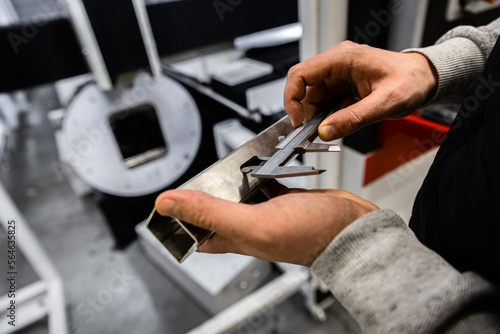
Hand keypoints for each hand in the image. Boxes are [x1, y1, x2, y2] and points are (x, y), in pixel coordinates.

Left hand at [155, 181, 378, 266]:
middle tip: (203, 173)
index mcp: (234, 238)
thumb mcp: (253, 223)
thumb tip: (168, 203)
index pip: (193, 231)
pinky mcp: (283, 199)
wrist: (353, 229)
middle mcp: (247, 227)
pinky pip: (262, 183)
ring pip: (238, 193)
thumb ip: (210, 212)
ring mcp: (265, 212)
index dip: (178, 216)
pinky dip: (259, 172)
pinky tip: (260, 163)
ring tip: (229, 165)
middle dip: (206, 189)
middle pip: (213, 208)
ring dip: (232, 178)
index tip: (169, 198)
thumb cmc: (312, 235)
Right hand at [284, 41, 437, 140]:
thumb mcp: (384, 103)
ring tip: (331, 129)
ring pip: (314, 97)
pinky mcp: (343, 85)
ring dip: (317, 116)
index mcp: (343, 58)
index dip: (292, 99)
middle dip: (306, 112)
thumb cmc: (411, 81)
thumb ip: (353, 119)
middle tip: (313, 133)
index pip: (301, 74)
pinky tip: (338, 123)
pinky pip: (326, 101)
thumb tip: (325, 131)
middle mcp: (337, 63)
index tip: (297, 121)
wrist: (425, 79)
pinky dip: (328, 115)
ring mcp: (339, 74)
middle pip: (305, 88)